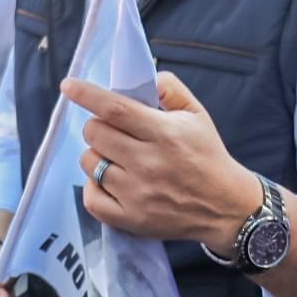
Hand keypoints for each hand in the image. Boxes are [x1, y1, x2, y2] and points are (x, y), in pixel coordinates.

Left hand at [66, 72, 258, 252]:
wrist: (228, 208)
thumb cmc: (207, 156)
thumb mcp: (197, 115)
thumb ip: (170, 90)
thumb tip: (144, 77)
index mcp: (164, 134)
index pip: (115, 109)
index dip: (86, 95)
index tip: (68, 86)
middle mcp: (148, 164)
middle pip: (95, 133)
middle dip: (97, 126)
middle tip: (114, 132)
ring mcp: (138, 195)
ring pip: (89, 163)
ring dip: (96, 155)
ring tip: (116, 158)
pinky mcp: (132, 220)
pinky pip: (91, 198)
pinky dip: (94, 188)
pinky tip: (110, 183)